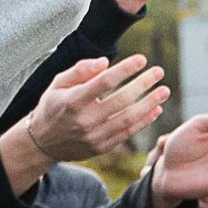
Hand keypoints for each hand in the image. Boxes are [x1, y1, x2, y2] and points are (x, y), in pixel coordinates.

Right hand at [16, 53, 169, 173]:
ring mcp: (94, 137)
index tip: (142, 59)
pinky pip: (127, 133)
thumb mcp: (58, 83)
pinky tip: (155, 109)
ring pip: (128, 119)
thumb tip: (105, 62)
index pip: (104, 82)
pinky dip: (143, 121)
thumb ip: (80, 70)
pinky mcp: (101, 147)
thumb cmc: (53, 106)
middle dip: (143, 84)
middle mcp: (84, 120)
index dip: (125, 69)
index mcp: (72, 101)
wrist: (42, 143)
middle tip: (159, 71)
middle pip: (121, 100)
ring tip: (164, 91)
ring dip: (150, 104)